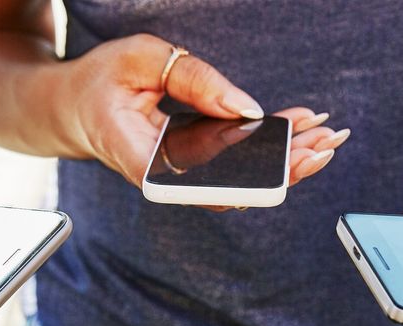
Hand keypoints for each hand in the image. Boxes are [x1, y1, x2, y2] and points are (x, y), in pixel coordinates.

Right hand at [58, 34, 345, 194]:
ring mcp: (181, 182)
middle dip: (286, 166)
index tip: (287, 158)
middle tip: (326, 142)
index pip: (204, 180)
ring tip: (327, 137)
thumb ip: (194, 79)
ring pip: (243, 183)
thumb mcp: (141, 59)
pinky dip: (272, 151)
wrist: (74, 110)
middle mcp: (166, 182)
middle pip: (236, 189)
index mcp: (142, 160)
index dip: (250, 176)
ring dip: (287, 160)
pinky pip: (238, 170)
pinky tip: (304, 133)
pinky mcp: (194, 172)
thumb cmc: (102, 82)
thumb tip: (247, 108)